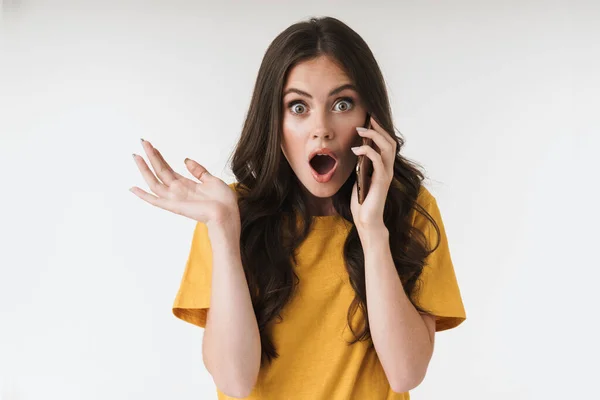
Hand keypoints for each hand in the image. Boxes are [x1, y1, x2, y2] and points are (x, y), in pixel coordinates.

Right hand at [130, 139, 239, 228]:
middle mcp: (178, 191)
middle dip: (151, 156)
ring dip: (144, 169)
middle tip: (142, 141)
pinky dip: (143, 196)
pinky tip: (132, 188)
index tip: (151, 145)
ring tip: (137, 155)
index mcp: (186, 185)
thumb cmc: (224, 201)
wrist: (228, 214)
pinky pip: (155, 201)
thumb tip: (186, 160)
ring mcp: (175, 198)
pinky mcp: (174, 206)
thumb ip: (199, 171)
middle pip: (160, 171)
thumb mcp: (212, 180)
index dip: (159, 157)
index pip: (168, 169)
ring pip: (154, 181)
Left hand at [350, 116, 396, 232]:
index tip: (369, 119)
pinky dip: (367, 152)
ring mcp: (387, 174)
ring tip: (361, 130)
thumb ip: (361, 165)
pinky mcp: (382, 180)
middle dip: (379, 127)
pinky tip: (356, 150)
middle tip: (367, 118)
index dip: (380, 130)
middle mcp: (388, 168)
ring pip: (387, 147)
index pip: (386, 144)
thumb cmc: (362, 201)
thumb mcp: (360, 178)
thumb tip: (355, 150)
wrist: (367, 220)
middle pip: (390, 141)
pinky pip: (378, 160)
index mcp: (384, 167)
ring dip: (374, 136)